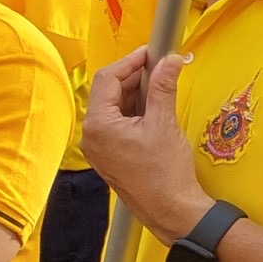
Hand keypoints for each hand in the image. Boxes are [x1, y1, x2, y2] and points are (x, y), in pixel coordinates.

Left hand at [83, 49, 208, 241]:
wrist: (171, 208)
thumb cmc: (165, 171)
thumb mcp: (164, 122)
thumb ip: (164, 87)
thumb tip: (171, 60)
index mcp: (98, 125)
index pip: (107, 79)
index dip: (130, 62)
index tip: (151, 53)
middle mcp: (91, 135)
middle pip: (108, 92)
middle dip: (134, 77)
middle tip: (161, 67)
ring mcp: (98, 147)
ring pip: (114, 108)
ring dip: (136, 94)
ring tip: (162, 87)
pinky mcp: (110, 155)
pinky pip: (117, 124)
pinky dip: (134, 111)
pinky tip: (155, 109)